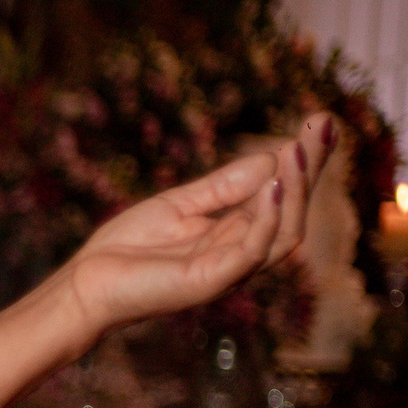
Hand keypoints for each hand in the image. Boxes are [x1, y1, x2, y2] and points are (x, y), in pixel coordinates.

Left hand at [65, 112, 323, 332]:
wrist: (85, 284)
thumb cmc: (127, 250)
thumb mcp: (179, 205)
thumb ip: (224, 186)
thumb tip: (271, 158)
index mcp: (234, 236)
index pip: (281, 196)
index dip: (303, 163)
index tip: (320, 123)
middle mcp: (240, 255)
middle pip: (292, 211)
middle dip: (309, 168)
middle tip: (323, 126)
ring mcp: (229, 271)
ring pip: (283, 232)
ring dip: (296, 189)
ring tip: (299, 150)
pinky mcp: (211, 281)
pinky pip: (253, 249)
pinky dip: (267, 217)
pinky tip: (274, 185)